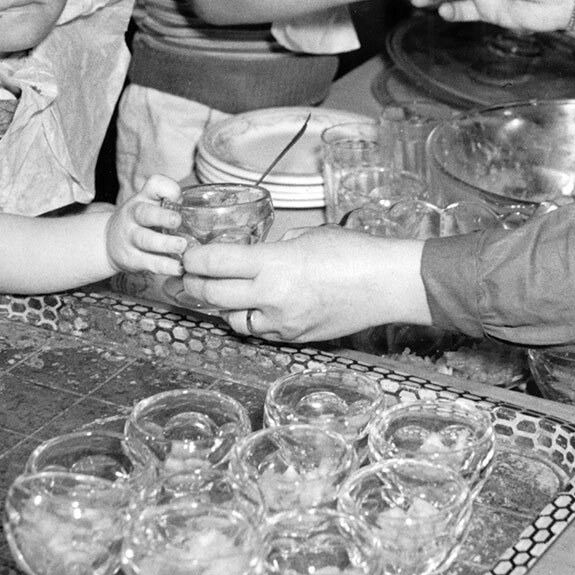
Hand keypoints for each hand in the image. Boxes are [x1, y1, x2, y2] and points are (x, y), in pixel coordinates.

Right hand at [105, 173, 185, 275]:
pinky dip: (165, 266)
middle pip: (144, 213)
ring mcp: (130, 238)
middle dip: (161, 216)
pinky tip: (179, 267)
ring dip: (165, 243)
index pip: (154, 185)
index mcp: (143, 199)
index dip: (167, 188)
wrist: (108, 242)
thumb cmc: (140, 220)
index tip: (178, 196)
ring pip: (145, 240)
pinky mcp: (132, 259)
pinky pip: (149, 262)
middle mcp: (133, 216)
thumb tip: (198, 210)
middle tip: (178, 221)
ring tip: (182, 246)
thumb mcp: (150, 204)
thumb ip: (172, 203)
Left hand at [182, 226, 428, 340]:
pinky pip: (260, 331)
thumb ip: (276, 246)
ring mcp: (282, 323)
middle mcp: (272, 297)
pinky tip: (258, 306)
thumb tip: (257, 252)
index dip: (194, 258)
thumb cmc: (354, 252)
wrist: (387, 284)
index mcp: (274, 265)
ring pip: (232, 320)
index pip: (214, 262)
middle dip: (195, 285)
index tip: (187, 253)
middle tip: (190, 274)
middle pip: (212, 296)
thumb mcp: (308, 235)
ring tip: (223, 292)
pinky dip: (253, 319)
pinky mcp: (294, 338)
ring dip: (222, 306)